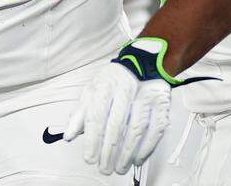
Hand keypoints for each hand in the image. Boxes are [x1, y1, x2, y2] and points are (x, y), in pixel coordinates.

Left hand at [63, 38, 174, 175]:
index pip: (96, 115)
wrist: (143, 63)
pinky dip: (147, 147)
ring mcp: (146, 95)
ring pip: (136, 128)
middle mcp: (126, 89)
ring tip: (119, 168)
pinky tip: (137, 159)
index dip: (92, 140)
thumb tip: (68, 136)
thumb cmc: (113, 83)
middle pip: (116, 124)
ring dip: (127, 153)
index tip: (89, 158)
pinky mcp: (161, 103)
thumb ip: (80, 115)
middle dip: (109, 150)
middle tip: (104, 168)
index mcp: (105, 86)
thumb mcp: (92, 92)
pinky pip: (156, 129)